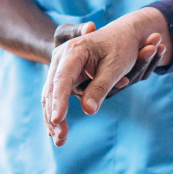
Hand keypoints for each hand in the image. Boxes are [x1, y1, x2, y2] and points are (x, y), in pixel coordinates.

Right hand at [42, 9, 170, 145]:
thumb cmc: (121, 46)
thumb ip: (101, 87)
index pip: (62, 79)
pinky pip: (56, 96)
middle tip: (60, 139)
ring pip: (50, 95)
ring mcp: (61, 66)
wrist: (122, 33)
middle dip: (54, 115)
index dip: (59, 101)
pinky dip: (57, 113)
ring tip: (60, 140)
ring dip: (53, 118)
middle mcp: (62, 58)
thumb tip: (88, 110)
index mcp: (74, 51)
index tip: (58, 120)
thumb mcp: (115, 66)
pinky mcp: (65, 76)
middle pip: (51, 90)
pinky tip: (57, 131)